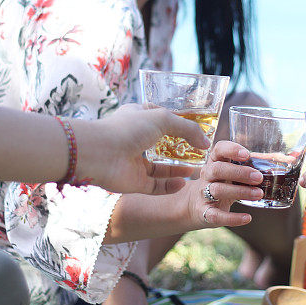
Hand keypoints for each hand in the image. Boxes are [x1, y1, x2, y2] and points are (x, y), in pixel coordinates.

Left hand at [75, 104, 211, 195]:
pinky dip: (170, 186)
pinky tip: (183, 183)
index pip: (163, 120)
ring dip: (178, 169)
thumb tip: (206, 142)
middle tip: (201, 153)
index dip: (181, 124)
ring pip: (161, 168)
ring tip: (196, 169)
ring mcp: (135, 162)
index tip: (200, 131)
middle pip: (164, 145)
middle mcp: (136, 140)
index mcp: (139, 118)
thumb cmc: (128, 129)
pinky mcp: (134, 182)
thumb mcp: (163, 118)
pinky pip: (156, 186)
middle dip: (183, 149)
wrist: (99, 153)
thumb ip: (188, 129)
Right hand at [196, 140, 263, 226]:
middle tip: (259, 177)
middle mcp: (207, 176)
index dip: (231, 150)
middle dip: (240, 172)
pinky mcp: (204, 213)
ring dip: (240, 192)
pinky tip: (247, 218)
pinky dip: (233, 218)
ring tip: (259, 194)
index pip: (219, 150)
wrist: (193, 206)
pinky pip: (216, 215)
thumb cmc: (221, 185)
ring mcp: (203, 194)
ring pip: (218, 190)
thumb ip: (249, 168)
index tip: (247, 154)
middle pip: (218, 170)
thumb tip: (281, 160)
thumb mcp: (230, 174)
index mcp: (214, 162)